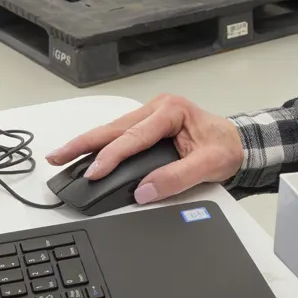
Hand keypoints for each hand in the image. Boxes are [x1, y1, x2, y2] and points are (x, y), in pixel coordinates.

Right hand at [45, 94, 245, 204]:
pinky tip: (85, 154)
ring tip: (62, 155)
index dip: (111, 156)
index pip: (133, 136)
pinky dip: (100, 144)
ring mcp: (151, 114)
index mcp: (171, 110)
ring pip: (112, 129)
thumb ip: (176, 178)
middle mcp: (157, 108)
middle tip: (57, 155)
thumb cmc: (226, 148)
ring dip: (87, 143)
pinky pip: (119, 134)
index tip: (94, 172)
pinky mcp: (148, 125)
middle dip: (83, 142)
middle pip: (113, 128)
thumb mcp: (207, 165)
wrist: (240, 144)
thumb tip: (145, 190)